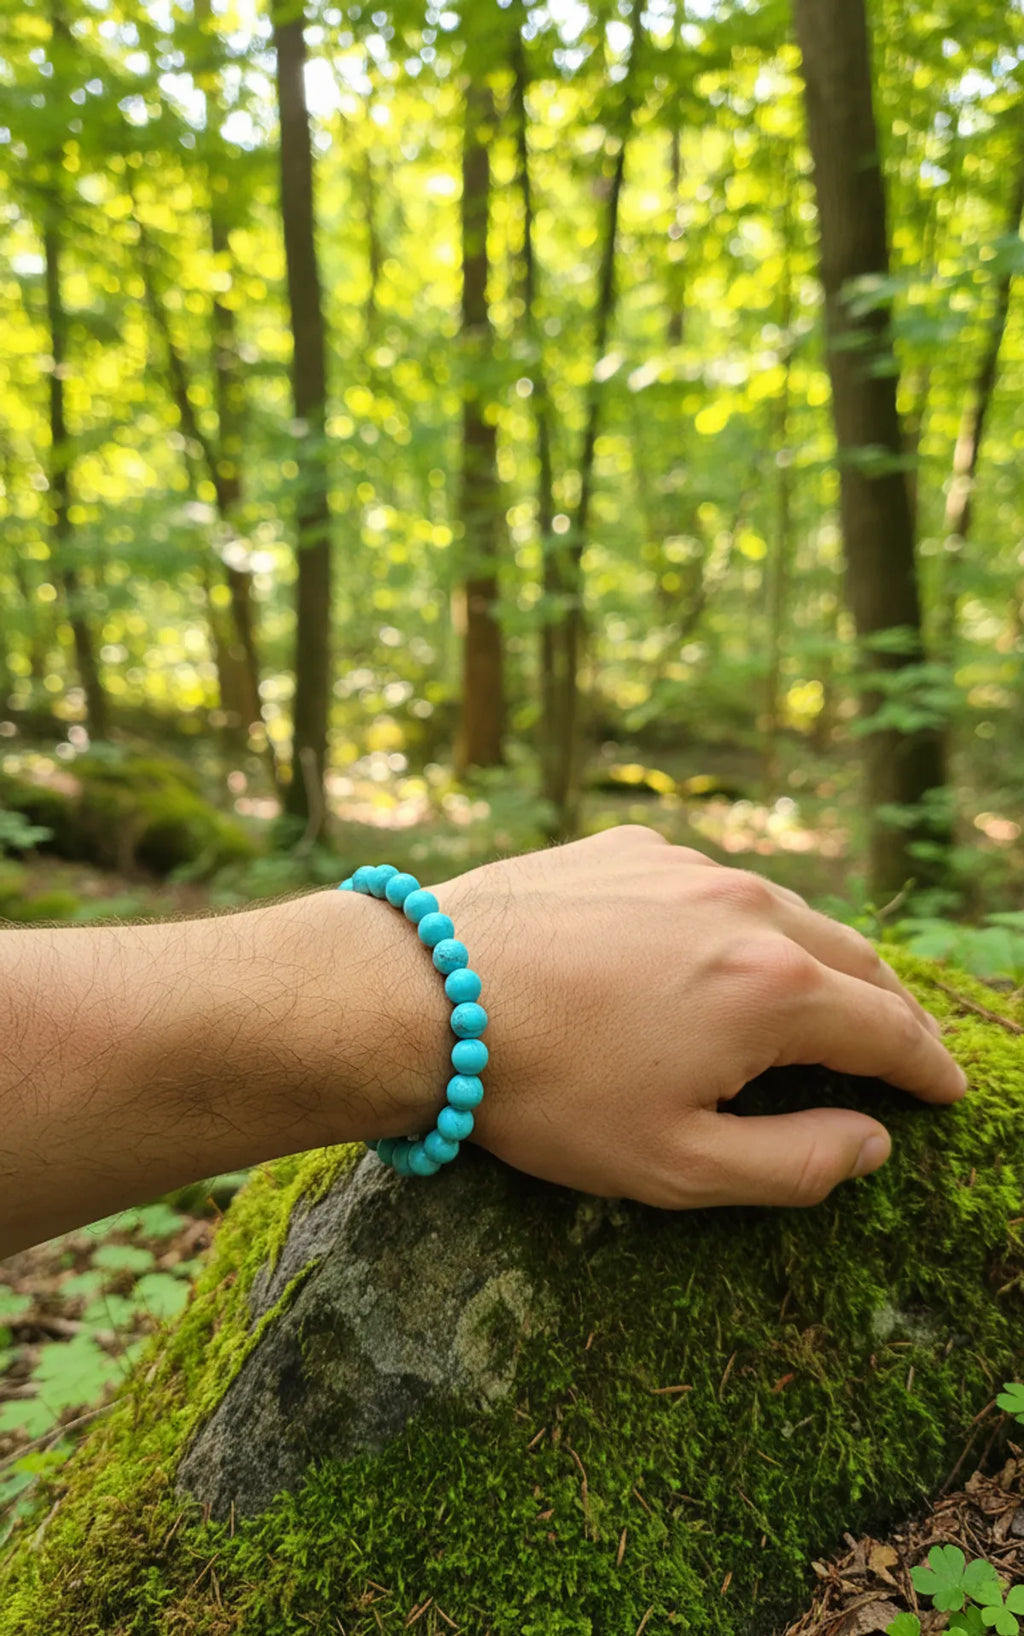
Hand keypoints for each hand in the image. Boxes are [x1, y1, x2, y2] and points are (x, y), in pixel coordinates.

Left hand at [433, 826, 965, 1208]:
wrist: (418, 991)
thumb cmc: (545, 1091)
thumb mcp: (676, 1163)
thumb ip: (794, 1163)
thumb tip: (871, 1143)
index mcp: (774, 988)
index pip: (888, 1029)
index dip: (929, 1067)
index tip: (949, 1090)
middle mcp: (745, 907)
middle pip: (852, 958)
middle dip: (888, 1007)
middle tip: (903, 1048)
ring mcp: (684, 866)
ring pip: (784, 910)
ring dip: (816, 957)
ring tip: (822, 995)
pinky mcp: (627, 848)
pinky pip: (707, 883)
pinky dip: (735, 920)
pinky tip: (713, 948)